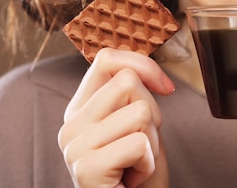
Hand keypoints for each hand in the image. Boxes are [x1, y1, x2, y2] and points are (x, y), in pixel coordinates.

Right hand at [58, 48, 174, 187]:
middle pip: (129, 81)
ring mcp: (74, 147)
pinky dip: (150, 163)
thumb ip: (130, 93)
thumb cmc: (136, 172)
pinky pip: (139, 144)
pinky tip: (133, 178)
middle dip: (152, 111)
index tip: (166, 88)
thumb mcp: (134, 123)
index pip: (106, 59)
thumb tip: (144, 67)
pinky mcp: (86, 169)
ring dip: (153, 141)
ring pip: (141, 111)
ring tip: (136, 162)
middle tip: (141, 144)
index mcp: (79, 109)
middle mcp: (70, 125)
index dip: (143, 64)